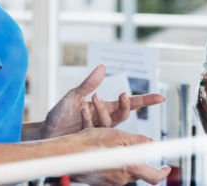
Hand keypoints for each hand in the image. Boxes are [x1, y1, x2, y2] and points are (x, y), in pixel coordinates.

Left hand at [41, 64, 165, 138]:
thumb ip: (89, 84)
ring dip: (102, 110)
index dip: (145, 101)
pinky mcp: (89, 139)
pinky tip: (80, 110)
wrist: (45, 132)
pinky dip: (88, 119)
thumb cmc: (60, 114)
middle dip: (126, 106)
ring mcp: (97, 131)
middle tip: (122, 95)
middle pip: (124, 114)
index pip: (128, 104)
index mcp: (104, 108)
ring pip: (110, 123)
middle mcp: (104, 120)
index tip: (160, 97)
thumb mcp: (74, 95)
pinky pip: (94, 129)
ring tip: (91, 99)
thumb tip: (103, 66)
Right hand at [68, 127, 171, 184]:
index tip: (166, 166)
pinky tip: (103, 151)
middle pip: (139, 171)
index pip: (154, 177)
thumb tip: (153, 144)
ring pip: (126, 171)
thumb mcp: (117, 136)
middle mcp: (122, 179)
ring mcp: (111, 182)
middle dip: (139, 159)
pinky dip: (113, 162)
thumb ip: (138, 142)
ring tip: (112, 144)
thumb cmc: (90, 143)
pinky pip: (114, 173)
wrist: (66, 155)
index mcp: (129, 168)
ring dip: (124, 159)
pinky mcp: (102, 182)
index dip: (163, 172)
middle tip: (133, 146)